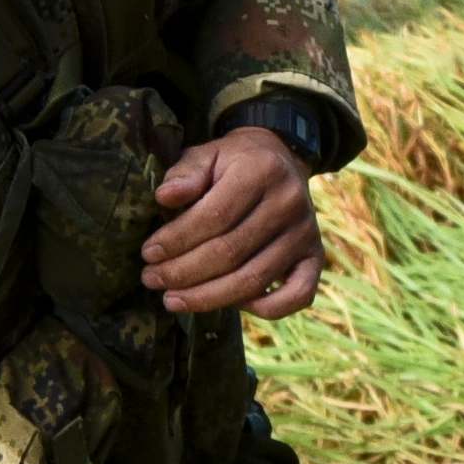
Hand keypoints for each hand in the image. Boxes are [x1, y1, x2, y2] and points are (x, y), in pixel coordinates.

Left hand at [146, 123, 326, 318]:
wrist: (281, 159)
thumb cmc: (233, 163)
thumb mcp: (206, 154)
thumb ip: (185, 173)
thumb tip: (165, 197)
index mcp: (261, 170)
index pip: (214, 216)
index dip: (176, 240)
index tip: (148, 254)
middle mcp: (289, 202)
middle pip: (230, 253)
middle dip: (184, 272)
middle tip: (152, 280)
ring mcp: (306, 233)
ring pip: (253, 280)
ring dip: (209, 297)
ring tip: (173, 299)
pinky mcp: (315, 256)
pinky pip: (298, 295)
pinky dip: (267, 309)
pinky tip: (233, 306)